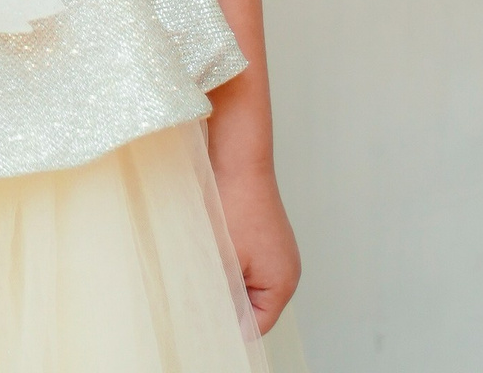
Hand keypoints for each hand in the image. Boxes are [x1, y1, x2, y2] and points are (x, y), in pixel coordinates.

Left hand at [207, 142, 299, 334]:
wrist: (236, 154)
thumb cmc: (233, 204)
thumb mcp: (223, 260)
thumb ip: (223, 299)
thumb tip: (219, 327)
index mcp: (282, 283)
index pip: (255, 328)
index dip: (228, 328)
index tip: (203, 323)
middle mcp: (284, 269)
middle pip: (251, 307)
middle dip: (225, 301)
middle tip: (198, 294)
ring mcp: (274, 250)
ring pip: (244, 283)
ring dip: (223, 278)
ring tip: (204, 264)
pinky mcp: (261, 234)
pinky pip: (243, 261)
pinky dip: (226, 259)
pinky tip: (210, 246)